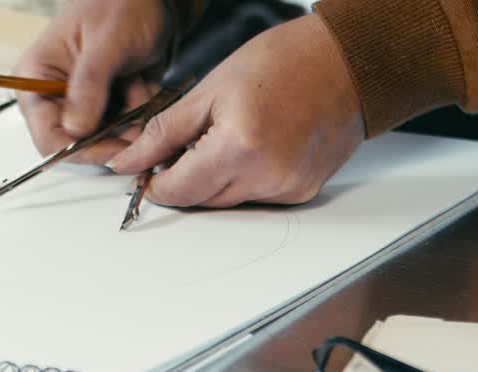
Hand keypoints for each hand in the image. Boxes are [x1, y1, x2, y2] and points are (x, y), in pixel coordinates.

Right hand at [13, 0, 169, 163]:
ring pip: (106, 140)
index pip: (47, 136)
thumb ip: (89, 85)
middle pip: (77, 143)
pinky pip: (123, 131)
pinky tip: (140, 85)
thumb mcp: (107, 42)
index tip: (112, 148)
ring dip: (129, 120)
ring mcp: (81, 104)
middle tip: (135, 108)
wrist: (154, 1)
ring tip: (136, 83)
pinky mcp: (105, 107)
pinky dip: (139, 114)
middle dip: (112, 132)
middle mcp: (53, 96)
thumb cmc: (123, 4)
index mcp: (36, 78)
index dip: (79, 149)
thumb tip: (75, 128)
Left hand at [106, 14, 364, 206]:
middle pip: (201, 201)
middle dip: (183, 180)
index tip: (145, 171)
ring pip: (227, 203)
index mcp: (239, 147)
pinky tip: (251, 148)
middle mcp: (266, 177)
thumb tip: (129, 163)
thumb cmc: (285, 62)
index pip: (178, 191)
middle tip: (182, 148)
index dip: (154, 183)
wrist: (348, 62)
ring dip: (213, 180)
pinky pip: (256, 198)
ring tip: (222, 138)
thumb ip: (163, 133)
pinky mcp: (302, 192)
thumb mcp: (209, 90)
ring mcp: (287, 189)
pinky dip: (243, 180)